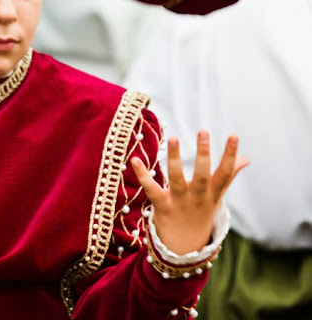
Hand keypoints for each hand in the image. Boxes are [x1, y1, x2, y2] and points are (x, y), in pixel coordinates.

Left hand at [131, 130, 247, 254]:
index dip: (230, 155)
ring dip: (174, 159)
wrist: (184, 249)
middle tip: (203, 131)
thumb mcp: (217, 196)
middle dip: (203, 154)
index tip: (234, 136)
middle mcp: (197, 197)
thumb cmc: (201, 214)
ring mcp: (179, 202)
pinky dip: (142, 175)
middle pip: (202, 175)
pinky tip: (134, 159)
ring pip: (176, 179)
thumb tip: (246, 159)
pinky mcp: (161, 205)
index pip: (225, 173)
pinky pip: (151, 189)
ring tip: (174, 138)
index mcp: (212, 193)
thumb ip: (229, 176)